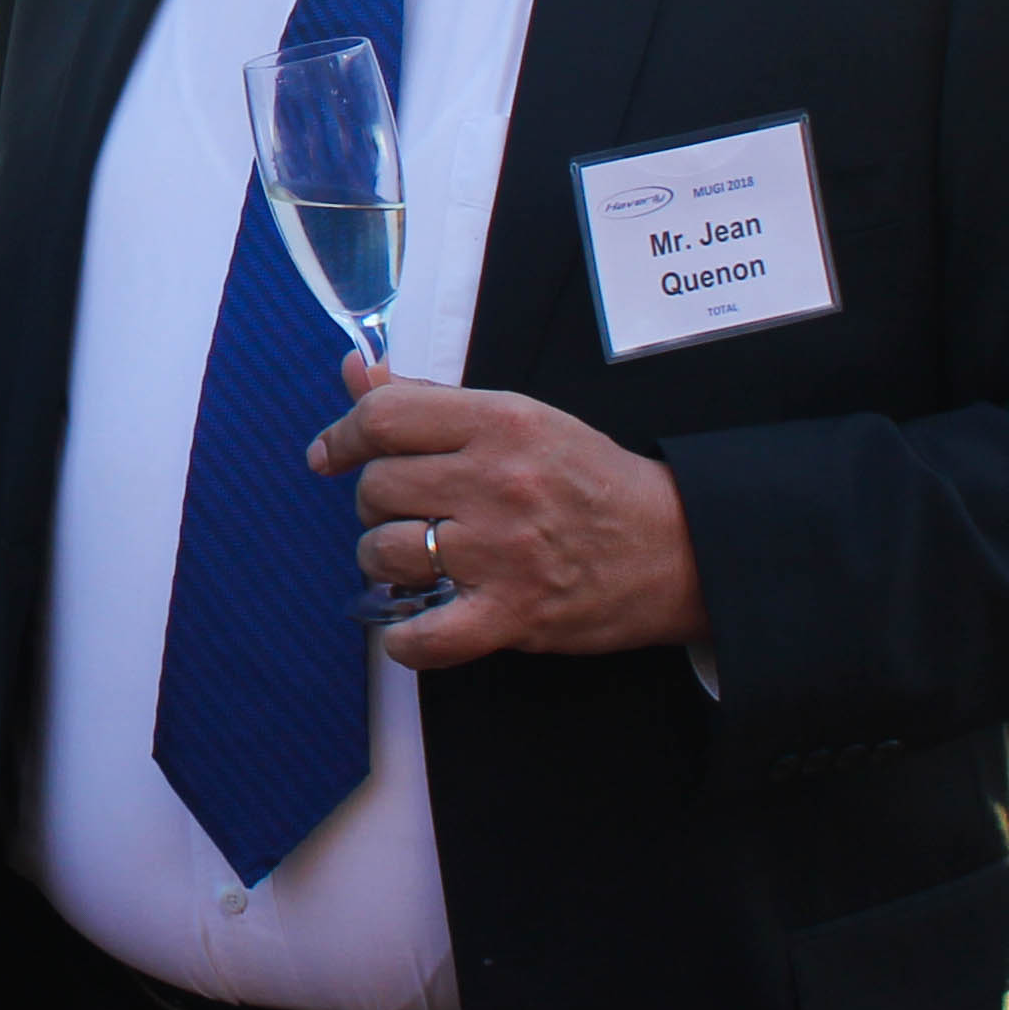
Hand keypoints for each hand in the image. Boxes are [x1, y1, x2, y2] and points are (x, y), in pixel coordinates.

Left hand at [309, 355, 708, 669]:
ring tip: (414, 561)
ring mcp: (503, 551)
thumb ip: (430, 398)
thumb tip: (356, 370)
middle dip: (375, 503)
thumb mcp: (519, 418)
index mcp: (500, 423)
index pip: (384, 417)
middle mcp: (497, 482)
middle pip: (377, 487)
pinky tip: (415, 625)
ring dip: (384, 561)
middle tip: (407, 513)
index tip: (331, 454)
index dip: (344, 436)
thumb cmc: (590, 480)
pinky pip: (425, 637)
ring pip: (385, 552)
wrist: (677, 548)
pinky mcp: (514, 614)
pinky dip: (406, 640)